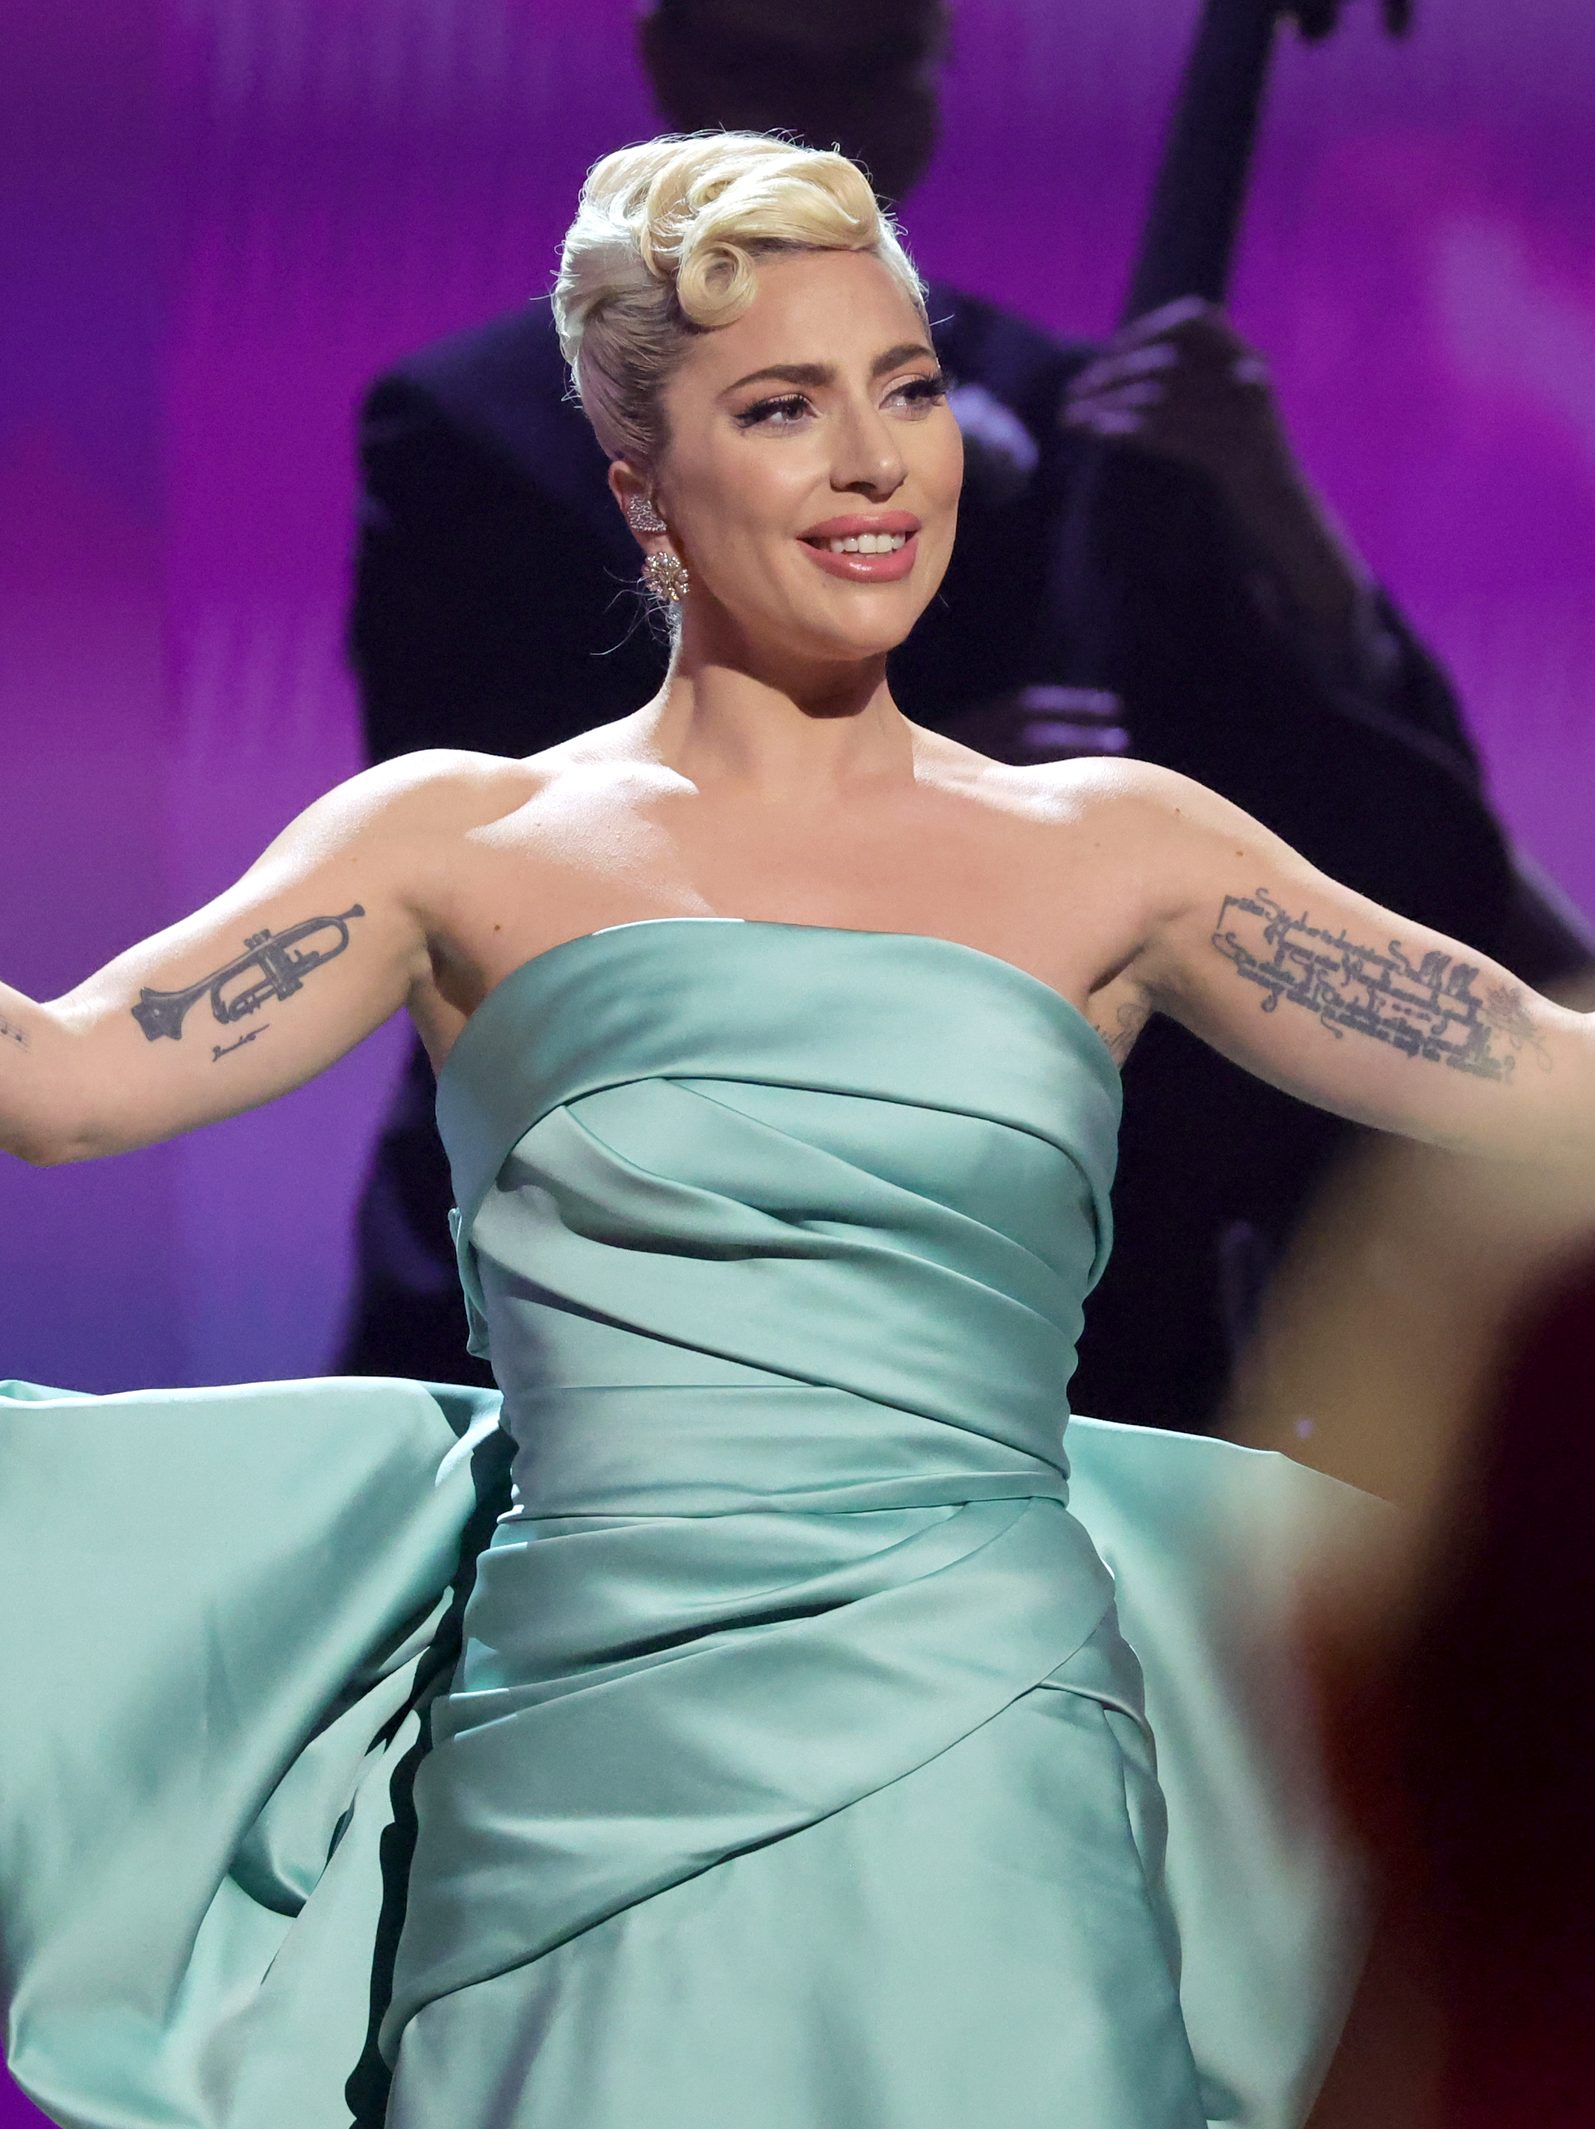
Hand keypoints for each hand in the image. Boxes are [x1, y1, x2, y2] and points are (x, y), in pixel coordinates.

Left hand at [1062, 296, 1377, 636]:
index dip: (1148, 329)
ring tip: (1072, 418)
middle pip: (1170, 360)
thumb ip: (1189, 383)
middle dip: (1113, 375)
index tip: (1105, 355)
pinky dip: (1135, 431)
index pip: (1197, 317)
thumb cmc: (1243, 465)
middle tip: (1072, 395)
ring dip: (1111, 404)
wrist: (1290, 518)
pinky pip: (1178, 436)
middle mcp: (1252, 379)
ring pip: (1167, 396)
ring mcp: (1248, 419)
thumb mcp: (1219, 412)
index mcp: (1248, 359)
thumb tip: (1120, 368)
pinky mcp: (1239, 459)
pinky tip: (1102, 434)